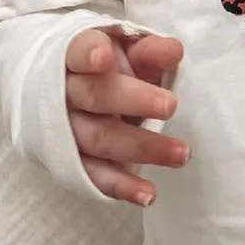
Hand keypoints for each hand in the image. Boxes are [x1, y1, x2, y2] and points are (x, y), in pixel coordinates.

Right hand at [65, 28, 189, 205]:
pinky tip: (148, 194)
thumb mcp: (125, 49)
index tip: (105, 57)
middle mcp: (64, 93)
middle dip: (134, 101)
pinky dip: (121, 187)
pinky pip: (94, 177)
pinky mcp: (70, 163)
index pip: (78, 51)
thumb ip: (148, 50)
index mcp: (73, 57)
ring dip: (142, 148)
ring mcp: (64, 131)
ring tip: (181, 153)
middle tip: (171, 106)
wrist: (64, 92)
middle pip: (95, 96)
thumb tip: (174, 51)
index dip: (90, 54)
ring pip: (99, 140)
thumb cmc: (106, 65)